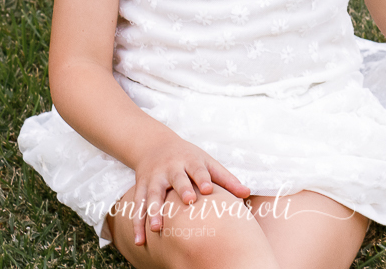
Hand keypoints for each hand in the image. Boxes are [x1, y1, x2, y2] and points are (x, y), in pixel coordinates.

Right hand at [128, 134, 250, 245]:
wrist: (154, 144)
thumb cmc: (188, 158)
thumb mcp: (206, 162)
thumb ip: (225, 178)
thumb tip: (247, 193)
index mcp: (189, 161)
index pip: (198, 169)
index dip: (203, 178)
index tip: (209, 188)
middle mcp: (171, 168)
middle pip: (177, 179)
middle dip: (182, 189)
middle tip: (188, 201)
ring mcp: (154, 178)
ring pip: (153, 195)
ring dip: (153, 211)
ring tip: (157, 228)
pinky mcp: (141, 187)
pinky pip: (138, 206)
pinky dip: (137, 223)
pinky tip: (140, 241)